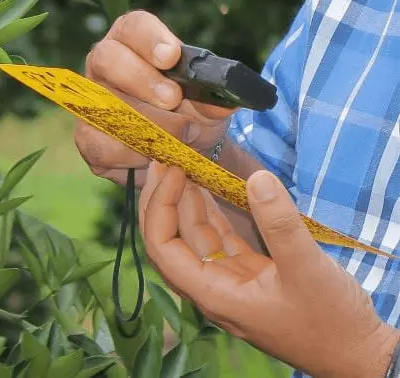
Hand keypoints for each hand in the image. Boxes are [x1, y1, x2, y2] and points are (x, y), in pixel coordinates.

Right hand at [75, 11, 235, 186]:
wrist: (180, 153)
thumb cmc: (189, 113)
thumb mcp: (209, 105)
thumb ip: (214, 99)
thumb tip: (221, 99)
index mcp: (132, 43)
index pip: (133, 26)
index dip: (150, 38)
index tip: (172, 56)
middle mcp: (103, 66)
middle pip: (108, 58)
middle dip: (142, 79)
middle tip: (173, 99)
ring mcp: (89, 101)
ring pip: (104, 105)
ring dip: (146, 123)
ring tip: (180, 136)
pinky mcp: (86, 138)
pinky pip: (102, 144)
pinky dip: (133, 153)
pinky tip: (155, 154)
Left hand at [138, 162, 399, 377]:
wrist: (357, 354)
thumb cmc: (330, 322)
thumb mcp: (307, 269)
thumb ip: (280, 224)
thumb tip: (257, 178)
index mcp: (212, 293)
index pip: (163, 247)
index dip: (159, 207)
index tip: (171, 171)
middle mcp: (212, 288)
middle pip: (169, 241)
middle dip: (162, 201)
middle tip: (162, 160)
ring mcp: (230, 282)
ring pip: (195, 239)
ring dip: (186, 204)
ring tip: (181, 166)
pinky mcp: (250, 276)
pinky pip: (221, 241)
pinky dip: (213, 214)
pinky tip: (210, 189)